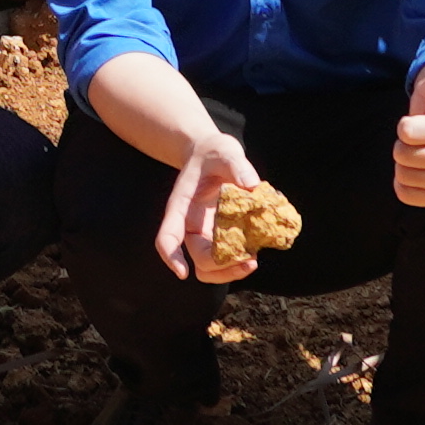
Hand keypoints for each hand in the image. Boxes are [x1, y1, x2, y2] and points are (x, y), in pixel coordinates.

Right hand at [158, 128, 261, 285]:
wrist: (213, 155)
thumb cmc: (214, 152)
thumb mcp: (225, 151)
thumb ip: (237, 165)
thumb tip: (252, 185)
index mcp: (182, 206)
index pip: (167, 237)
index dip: (171, 257)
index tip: (182, 273)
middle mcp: (190, 226)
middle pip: (198, 260)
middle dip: (222, 266)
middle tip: (250, 259)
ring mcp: (206, 233)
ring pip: (210, 268)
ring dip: (229, 271)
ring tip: (252, 261)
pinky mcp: (221, 236)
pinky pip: (226, 258)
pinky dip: (240, 260)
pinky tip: (257, 247)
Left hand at [394, 51, 424, 209]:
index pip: (405, 132)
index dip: (405, 125)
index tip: (418, 122)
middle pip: (401, 155)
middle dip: (403, 145)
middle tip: (418, 140)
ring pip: (401, 176)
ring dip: (404, 164)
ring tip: (420, 153)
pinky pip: (405, 194)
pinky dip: (404, 184)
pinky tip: (418, 172)